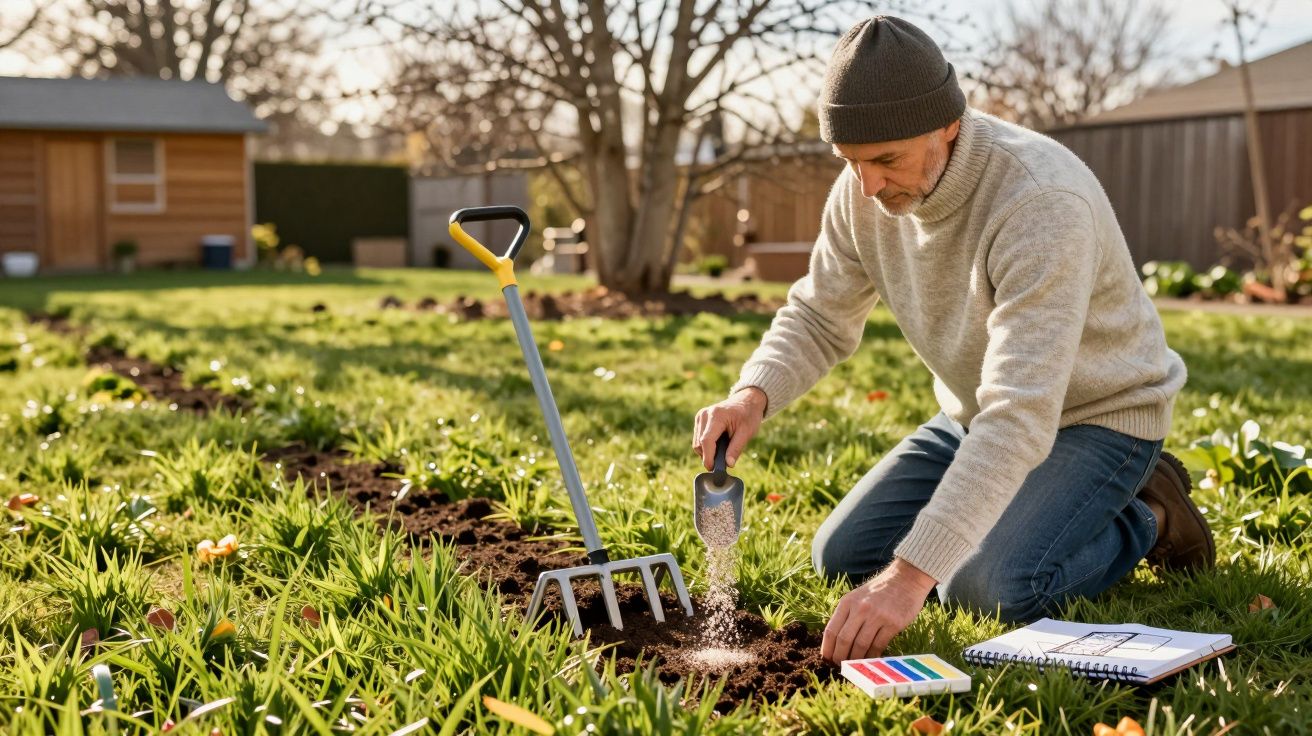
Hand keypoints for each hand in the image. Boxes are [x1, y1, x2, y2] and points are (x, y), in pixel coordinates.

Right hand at [692, 387, 767, 470]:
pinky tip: (718, 444)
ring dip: (707, 451)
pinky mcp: (699, 419)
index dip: (708, 457)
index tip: (713, 468)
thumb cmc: (748, 415)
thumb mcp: (747, 432)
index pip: (706, 441)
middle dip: (709, 456)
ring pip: (696, 443)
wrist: (746, 401)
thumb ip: (736, 448)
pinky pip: (698, 438)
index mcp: (717, 415)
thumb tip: (729, 464)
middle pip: (699, 444)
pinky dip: (706, 446)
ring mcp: (700, 416)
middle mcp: (705, 414)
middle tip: (724, 460)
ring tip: (723, 449)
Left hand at [821, 558, 936, 662]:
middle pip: (844, 640)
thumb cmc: (879, 591)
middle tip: (840, 666)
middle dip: (840, 657)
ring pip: (861, 645)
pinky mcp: (893, 623)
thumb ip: (847, 615)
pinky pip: (878, 645)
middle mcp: (860, 609)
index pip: (831, 630)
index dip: (828, 648)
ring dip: (856, 659)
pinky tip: (871, 660)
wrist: (905, 579)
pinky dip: (873, 656)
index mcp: (847, 602)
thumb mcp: (857, 597)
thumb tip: (836, 642)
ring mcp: (877, 616)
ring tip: (854, 666)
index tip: (827, 659)